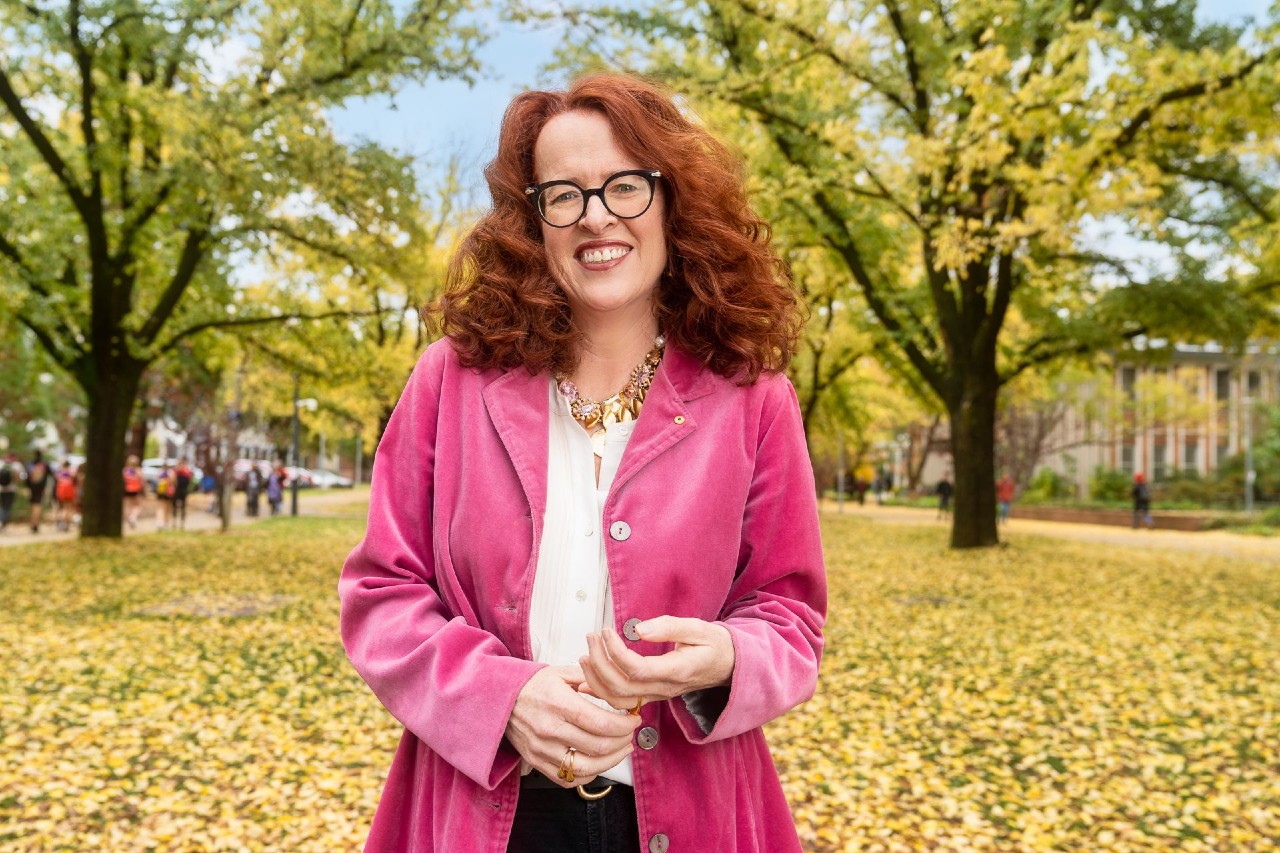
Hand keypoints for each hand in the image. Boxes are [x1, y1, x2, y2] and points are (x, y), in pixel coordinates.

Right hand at [505, 665, 640, 786]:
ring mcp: (542, 749)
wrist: (499, 698)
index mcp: (559, 703)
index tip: (633, 720)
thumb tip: (616, 690)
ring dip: (611, 761)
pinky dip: (589, 774)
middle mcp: (550, 729)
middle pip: (598, 746)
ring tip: (621, 750)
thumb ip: (591, 680)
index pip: (600, 722)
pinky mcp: (536, 762)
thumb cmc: (532, 685)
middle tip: (630, 734)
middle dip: (622, 741)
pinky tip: (599, 762)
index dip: (623, 725)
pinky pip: (569, 779)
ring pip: (587, 767)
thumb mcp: (561, 673)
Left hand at [578, 617, 734, 710]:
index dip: (615, 651)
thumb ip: (668, 627)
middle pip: (621, 686)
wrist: (730, 665)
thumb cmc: (715, 645)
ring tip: (586, 654)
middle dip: (599, 662)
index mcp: (676, 670)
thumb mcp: (698, 628)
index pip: (636, 669)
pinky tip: (585, 681)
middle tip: (592, 637)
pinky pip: (622, 701)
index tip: (606, 631)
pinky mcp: (652, 695)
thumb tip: (638, 629)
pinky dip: (600, 692)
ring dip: (596, 678)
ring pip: (618, 699)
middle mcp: (664, 688)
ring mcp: (658, 695)